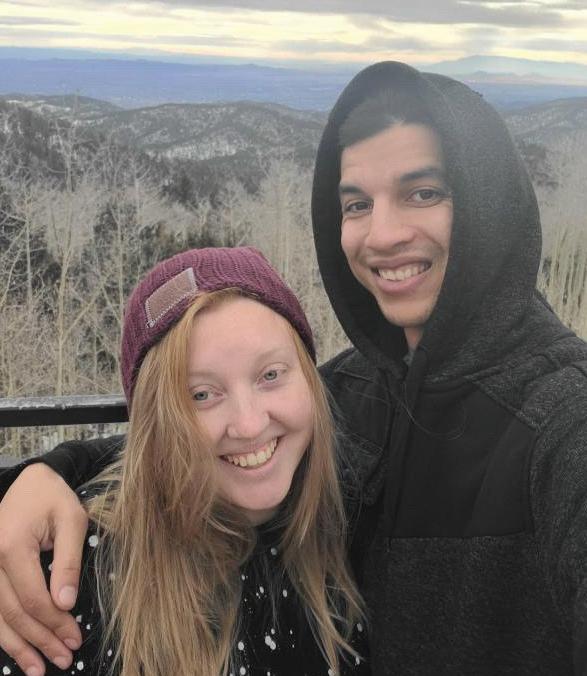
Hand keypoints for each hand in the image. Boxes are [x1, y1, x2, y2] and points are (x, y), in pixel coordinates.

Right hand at [0, 463, 87, 674]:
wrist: (31, 481)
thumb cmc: (54, 498)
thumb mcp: (72, 520)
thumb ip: (69, 561)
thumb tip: (66, 603)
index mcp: (12, 546)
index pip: (32, 597)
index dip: (54, 622)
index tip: (75, 637)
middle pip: (12, 612)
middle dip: (40, 639)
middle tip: (64, 657)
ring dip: (18, 646)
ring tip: (40, 669)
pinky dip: (3, 633)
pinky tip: (18, 651)